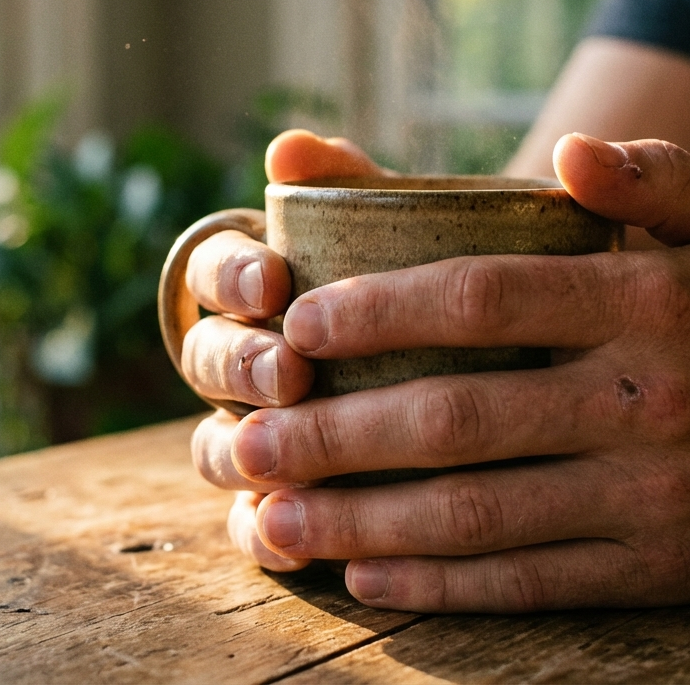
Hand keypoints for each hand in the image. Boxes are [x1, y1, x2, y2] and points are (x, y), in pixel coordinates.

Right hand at [184, 130, 383, 571]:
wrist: (482, 353)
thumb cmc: (426, 279)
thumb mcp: (402, 226)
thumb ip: (351, 183)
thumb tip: (290, 146)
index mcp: (256, 287)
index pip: (214, 270)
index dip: (230, 277)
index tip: (272, 282)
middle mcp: (245, 359)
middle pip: (207, 361)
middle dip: (240, 366)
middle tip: (288, 373)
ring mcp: (259, 433)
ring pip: (217, 445)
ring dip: (238, 450)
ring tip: (274, 460)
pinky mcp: (286, 501)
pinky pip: (254, 523)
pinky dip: (262, 533)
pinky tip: (292, 542)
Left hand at [202, 132, 689, 611]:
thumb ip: (656, 176)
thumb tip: (567, 153)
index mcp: (650, 306)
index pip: (485, 300)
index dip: (379, 311)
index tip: (297, 326)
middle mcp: (646, 403)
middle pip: (457, 419)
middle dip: (335, 434)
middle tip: (245, 441)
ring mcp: (651, 498)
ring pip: (478, 515)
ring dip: (360, 522)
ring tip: (270, 520)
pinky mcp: (658, 571)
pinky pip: (530, 582)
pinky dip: (440, 585)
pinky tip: (366, 576)